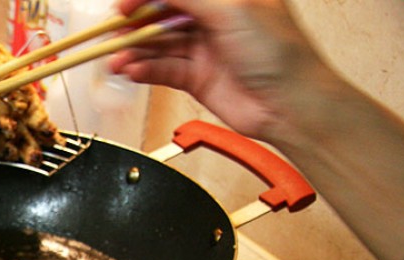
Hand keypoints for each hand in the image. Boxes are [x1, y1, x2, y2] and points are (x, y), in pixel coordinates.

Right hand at [109, 0, 325, 141]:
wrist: (291, 105)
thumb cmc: (279, 53)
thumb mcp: (232, 9)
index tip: (124, 4)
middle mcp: (215, 16)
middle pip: (164, 13)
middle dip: (136, 22)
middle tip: (112, 31)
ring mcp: (204, 47)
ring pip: (160, 43)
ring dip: (135, 50)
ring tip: (116, 59)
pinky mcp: (197, 77)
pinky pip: (163, 69)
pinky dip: (146, 70)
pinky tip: (132, 71)